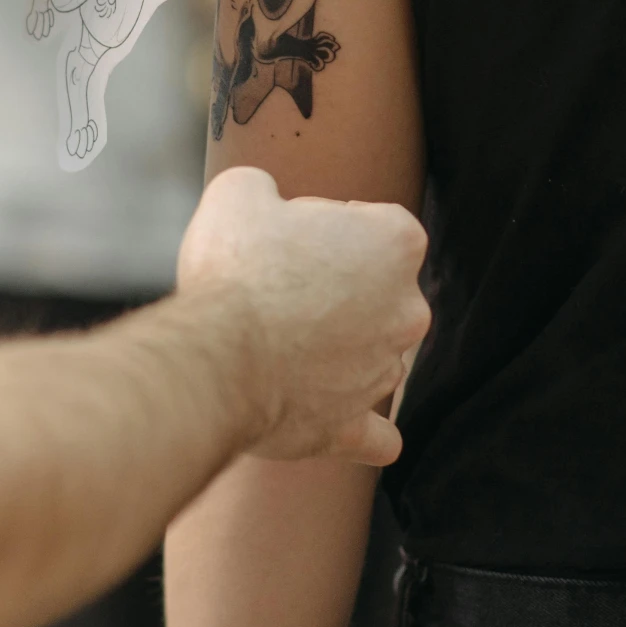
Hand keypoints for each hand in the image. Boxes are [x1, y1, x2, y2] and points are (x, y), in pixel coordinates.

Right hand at [176, 168, 430, 467]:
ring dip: (335, 349)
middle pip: (377, 290)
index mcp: (396, 242)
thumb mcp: (240, 193)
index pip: (373, 223)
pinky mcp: (352, 425)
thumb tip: (264, 202)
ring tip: (273, 342)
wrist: (217, 354)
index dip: (328, 224)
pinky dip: (358, 428)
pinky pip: (373, 435)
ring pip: (370, 354)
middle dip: (336, 288)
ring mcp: (383, 371)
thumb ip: (267, 190)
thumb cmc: (236, 267)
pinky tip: (336, 417)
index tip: (288, 236)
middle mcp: (407, 310)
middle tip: (277, 287)